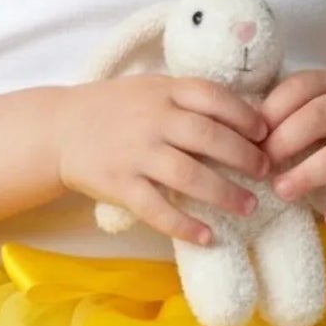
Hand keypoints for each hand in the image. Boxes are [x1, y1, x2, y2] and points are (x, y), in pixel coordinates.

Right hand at [57, 75, 271, 245]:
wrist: (59, 129)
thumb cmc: (115, 108)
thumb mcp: (151, 89)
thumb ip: (187, 99)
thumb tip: (243, 117)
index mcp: (163, 91)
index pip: (213, 97)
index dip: (245, 116)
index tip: (266, 133)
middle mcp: (152, 120)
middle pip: (208, 137)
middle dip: (244, 157)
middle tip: (266, 173)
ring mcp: (135, 153)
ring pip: (189, 175)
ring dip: (224, 193)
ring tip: (248, 206)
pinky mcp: (120, 185)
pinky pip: (156, 208)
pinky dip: (184, 225)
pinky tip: (207, 236)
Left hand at [259, 71, 325, 230]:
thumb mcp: (324, 101)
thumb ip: (290, 112)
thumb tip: (240, 138)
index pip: (299, 88)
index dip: (270, 113)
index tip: (248, 138)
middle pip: (320, 117)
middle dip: (285, 141)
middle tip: (260, 167)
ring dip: (311, 172)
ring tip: (282, 191)